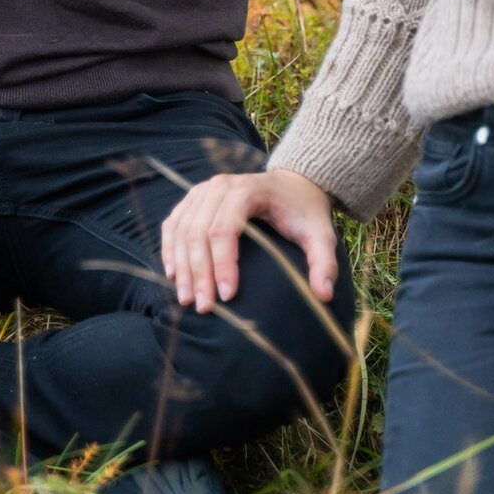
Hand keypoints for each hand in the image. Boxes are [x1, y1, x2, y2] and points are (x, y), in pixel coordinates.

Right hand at [161, 167, 336, 312]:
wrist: (292, 185)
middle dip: (199, 272)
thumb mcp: (321, 234)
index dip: (223, 263)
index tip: (227, 296)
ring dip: (181, 266)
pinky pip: (174, 223)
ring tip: (187, 300)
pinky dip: (170, 249)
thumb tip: (324, 296)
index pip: (225, 228)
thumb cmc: (304, 213)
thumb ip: (323, 262)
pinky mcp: (194, 199)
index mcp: (248, 190)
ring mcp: (203, 190)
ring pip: (182, 229)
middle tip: (204, 308)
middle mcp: (219, 186)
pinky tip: (173, 275)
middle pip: (199, 231)